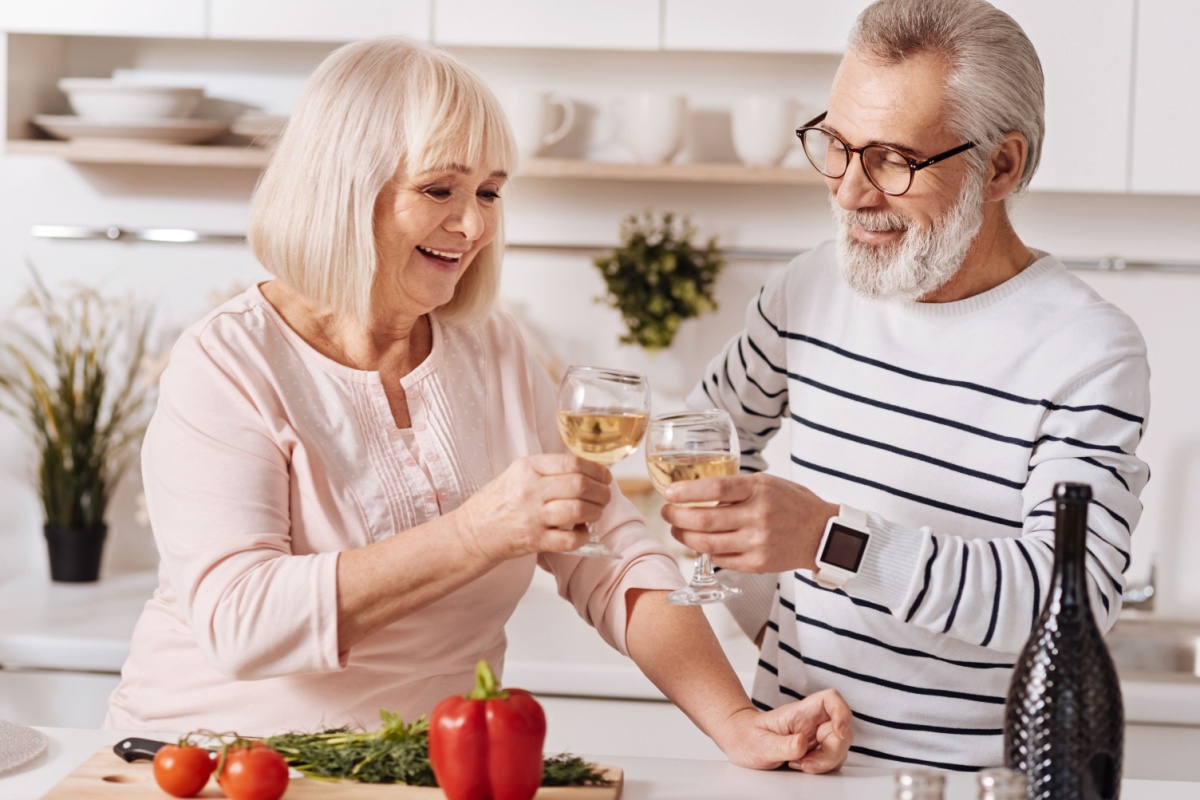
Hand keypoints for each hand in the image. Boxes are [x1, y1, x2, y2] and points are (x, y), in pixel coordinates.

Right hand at [454, 454, 610, 561]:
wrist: (471, 532)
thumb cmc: (497, 503)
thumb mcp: (516, 474)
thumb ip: (546, 470)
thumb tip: (585, 471)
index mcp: (527, 468)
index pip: (572, 463)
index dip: (596, 470)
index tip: (604, 476)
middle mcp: (530, 489)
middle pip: (580, 485)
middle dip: (601, 492)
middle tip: (605, 496)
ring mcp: (531, 516)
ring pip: (578, 510)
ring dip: (595, 512)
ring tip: (595, 513)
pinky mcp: (533, 540)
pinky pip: (569, 539)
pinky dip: (582, 536)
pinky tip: (581, 532)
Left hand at [661, 473, 836, 572]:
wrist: (823, 534)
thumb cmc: (792, 503)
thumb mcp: (767, 483)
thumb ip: (736, 488)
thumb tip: (696, 493)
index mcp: (759, 490)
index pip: (716, 488)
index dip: (687, 491)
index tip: (668, 492)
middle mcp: (758, 516)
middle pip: (705, 519)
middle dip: (677, 516)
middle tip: (667, 511)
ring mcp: (758, 543)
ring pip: (707, 543)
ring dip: (685, 536)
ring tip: (677, 528)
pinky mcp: (758, 564)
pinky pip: (720, 560)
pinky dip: (705, 552)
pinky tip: (701, 544)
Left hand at [714, 689, 852, 771]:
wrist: (740, 743)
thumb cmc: (748, 737)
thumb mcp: (761, 744)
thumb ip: (783, 745)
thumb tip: (803, 743)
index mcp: (800, 712)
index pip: (830, 700)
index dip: (841, 712)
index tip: (838, 732)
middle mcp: (812, 722)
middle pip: (841, 730)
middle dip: (831, 751)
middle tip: (806, 763)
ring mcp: (815, 736)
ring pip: (839, 747)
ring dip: (826, 762)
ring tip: (799, 764)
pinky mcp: (815, 750)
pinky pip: (831, 759)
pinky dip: (821, 767)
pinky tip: (801, 766)